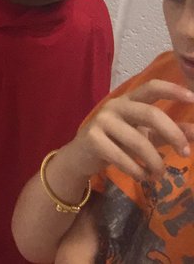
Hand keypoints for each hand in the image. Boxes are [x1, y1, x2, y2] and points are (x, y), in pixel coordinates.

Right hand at [63, 79, 193, 181]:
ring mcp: (101, 121)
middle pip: (150, 113)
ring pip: (139, 141)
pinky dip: (138, 171)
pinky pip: (123, 157)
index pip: (151, 87)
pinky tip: (142, 176)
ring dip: (155, 162)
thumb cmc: (117, 141)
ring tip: (159, 174)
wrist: (81, 155)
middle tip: (186, 152)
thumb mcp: (145, 135)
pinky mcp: (92, 138)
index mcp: (129, 100)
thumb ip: (169, 132)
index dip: (172, 90)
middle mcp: (115, 106)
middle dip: (173, 133)